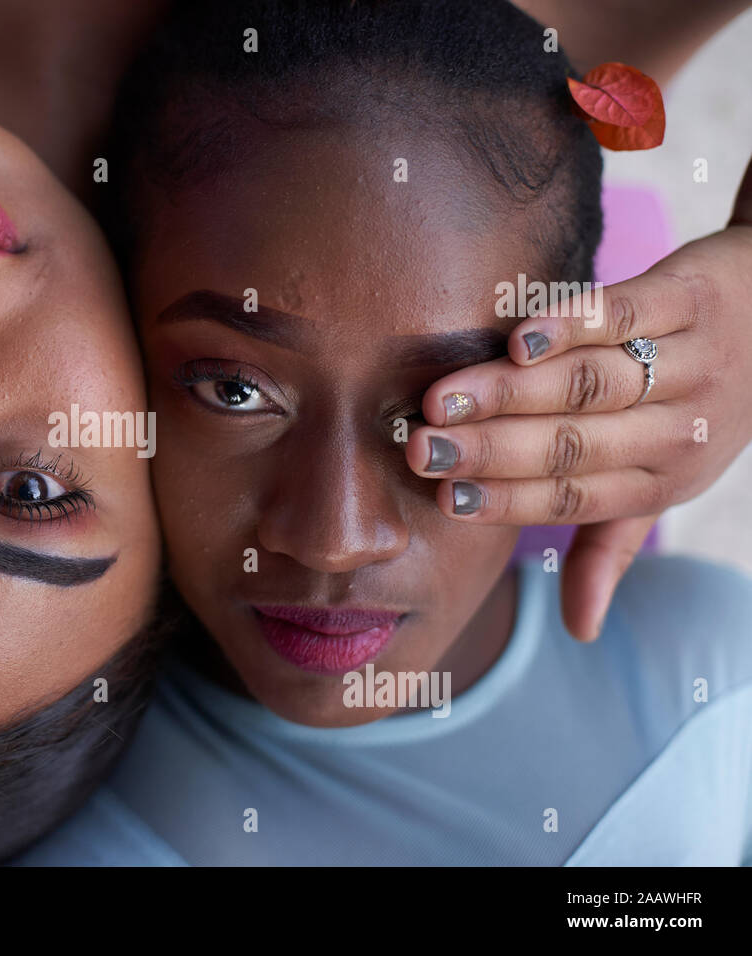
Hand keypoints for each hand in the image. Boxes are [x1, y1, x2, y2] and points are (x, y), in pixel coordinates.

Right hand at [405, 163, 751, 640]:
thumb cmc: (698, 403)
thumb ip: (607, 546)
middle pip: (574, 444)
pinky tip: (518, 340)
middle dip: (491, 451)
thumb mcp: (662, 480)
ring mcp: (691, 361)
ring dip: (509, 394)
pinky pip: (626, 315)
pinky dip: (571, 327)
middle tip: (421, 450)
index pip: (575, 498)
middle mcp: (679, 428)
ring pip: (589, 385)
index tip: (445, 499)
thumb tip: (579, 631)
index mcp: (664, 481)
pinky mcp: (692, 296)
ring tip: (441, 400)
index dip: (510, 501)